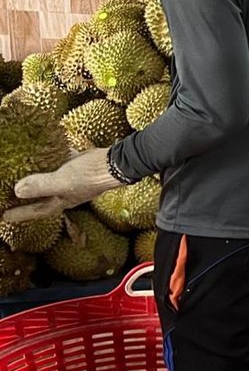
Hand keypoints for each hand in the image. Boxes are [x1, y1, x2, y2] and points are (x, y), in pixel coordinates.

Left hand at [4, 148, 120, 222]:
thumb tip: (17, 190)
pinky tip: (42, 153)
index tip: (4, 217)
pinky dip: (49, 161)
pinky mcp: (77, 166)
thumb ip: (41, 185)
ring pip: (49, 182)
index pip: (37, 211)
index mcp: (62, 201)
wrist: (116, 163)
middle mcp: (66, 192)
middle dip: (27, 200)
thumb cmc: (92, 176)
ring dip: (36, 181)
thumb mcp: (63, 182)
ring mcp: (72, 180)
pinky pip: (59, 165)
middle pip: (42, 198)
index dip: (20, 214)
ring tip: (20, 176)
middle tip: (8, 199)